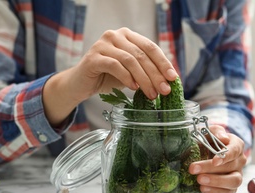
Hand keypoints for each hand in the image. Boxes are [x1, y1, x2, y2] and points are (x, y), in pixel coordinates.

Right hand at [43, 27, 177, 125]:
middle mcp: (115, 35)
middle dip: (156, 75)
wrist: (81, 84)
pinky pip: (115, 65)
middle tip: (164, 90)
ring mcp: (103, 44)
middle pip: (142, 55)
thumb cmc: (108, 77)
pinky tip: (134, 88)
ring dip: (144, 79)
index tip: (173, 78)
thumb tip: (169, 80)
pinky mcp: (93, 57)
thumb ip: (146, 70)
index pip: (150, 47)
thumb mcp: (131, 72)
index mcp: (127, 36)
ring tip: (151, 94)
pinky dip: (127, 77)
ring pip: (130, 60)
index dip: (163, 62)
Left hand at [188, 125, 246, 192]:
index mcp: (237, 145)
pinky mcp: (231, 188)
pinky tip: (203, 189)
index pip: (235, 150)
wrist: (206, 151)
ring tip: (199, 181)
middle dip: (211, 169)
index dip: (225, 156)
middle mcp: (240, 161)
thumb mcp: (210, 131)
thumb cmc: (209, 140)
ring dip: (216, 182)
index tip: (214, 161)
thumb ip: (217, 132)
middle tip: (193, 169)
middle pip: (230, 166)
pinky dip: (216, 192)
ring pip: (233, 181)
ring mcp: (237, 175)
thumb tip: (223, 138)